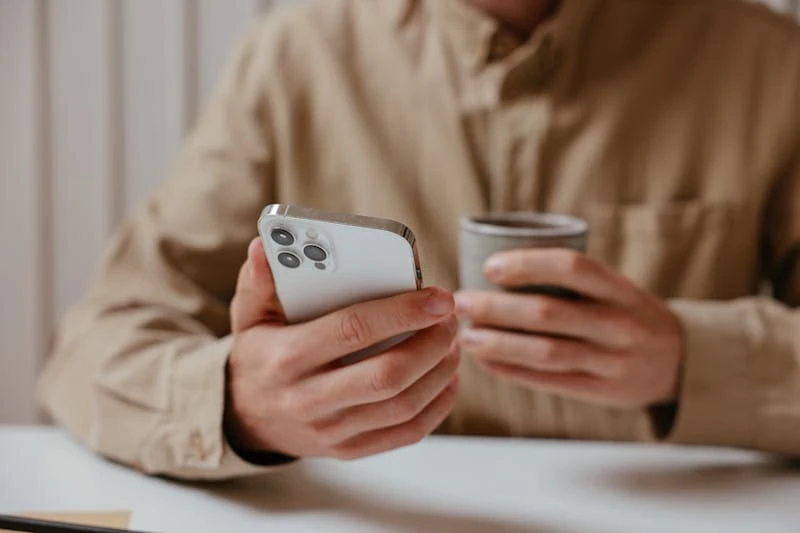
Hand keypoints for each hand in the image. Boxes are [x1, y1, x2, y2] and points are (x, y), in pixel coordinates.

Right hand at [224, 238, 458, 459]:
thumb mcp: (249, 316)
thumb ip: (259, 282)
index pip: (353, 330)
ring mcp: (332, 431)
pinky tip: (447, 377)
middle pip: (387, 375)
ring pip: (404, 406)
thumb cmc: (258, 355)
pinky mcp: (350, 449)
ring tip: (452, 341)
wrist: (244, 417)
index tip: (437, 297)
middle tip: (450, 318)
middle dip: (431, 343)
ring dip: (440, 372)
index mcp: (287, 357)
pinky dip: (437, 405)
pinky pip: (406, 432)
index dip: (402, 312)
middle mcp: (309, 399)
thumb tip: (263, 248)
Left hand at [454, 248, 683, 407]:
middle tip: (462, 302)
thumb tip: (493, 267)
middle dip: (496, 308)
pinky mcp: (600, 392)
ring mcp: (611, 361)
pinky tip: (485, 361)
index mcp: (619, 288)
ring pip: (545, 352)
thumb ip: (571, 279)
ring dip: (498, 344)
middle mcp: (618, 324)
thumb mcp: (614, 288)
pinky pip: (548, 381)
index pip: (572, 267)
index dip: (527, 264)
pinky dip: (511, 371)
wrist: (679, 362)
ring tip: (466, 336)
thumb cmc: (628, 314)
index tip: (490, 266)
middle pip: (548, 313)